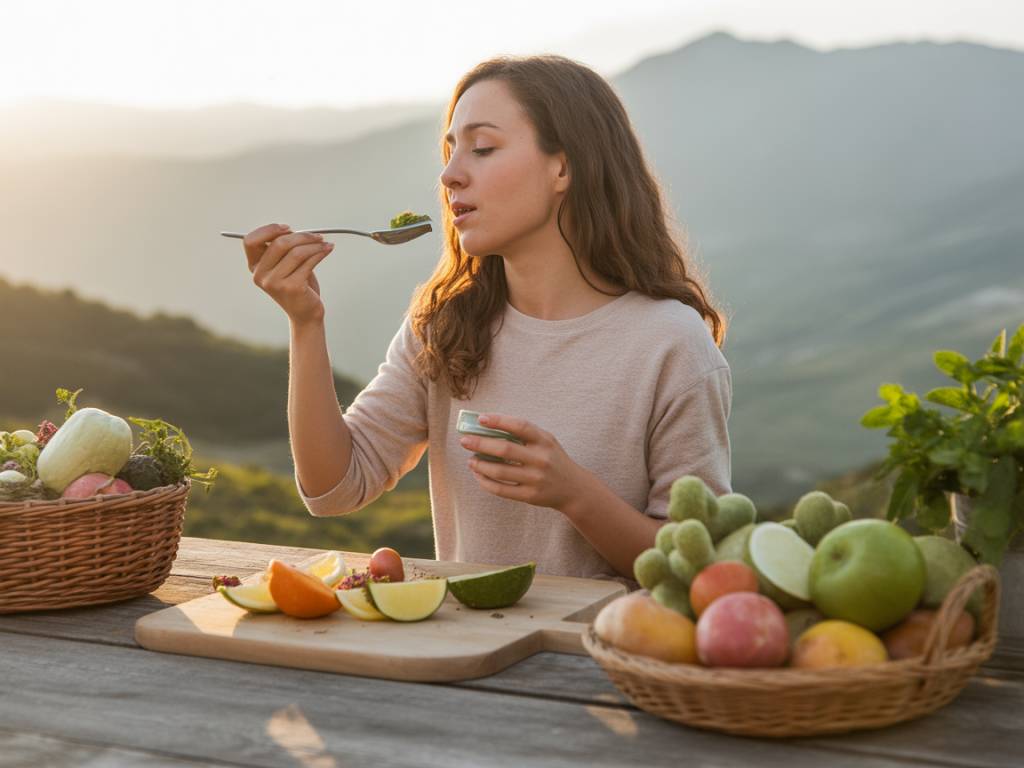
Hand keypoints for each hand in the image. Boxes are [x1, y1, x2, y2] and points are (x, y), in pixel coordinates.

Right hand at [243, 223, 333, 324]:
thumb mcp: (286, 265)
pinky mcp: (292, 287)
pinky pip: (308, 262)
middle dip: (301, 236)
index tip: (288, 228)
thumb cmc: (297, 285)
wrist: (305, 313)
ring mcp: (275, 283)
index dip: (269, 230)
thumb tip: (296, 231)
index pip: (251, 241)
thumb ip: (284, 248)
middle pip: (278, 243)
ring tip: (325, 244)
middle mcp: (260, 275)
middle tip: (317, 236)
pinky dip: (320, 253)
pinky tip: (327, 250)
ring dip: (314, 245)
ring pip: (296, 252)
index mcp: (255, 266)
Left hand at [459, 413, 589, 511]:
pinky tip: (478, 475)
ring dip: (480, 465)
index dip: (499, 421)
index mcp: (544, 441)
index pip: (520, 426)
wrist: (573, 489)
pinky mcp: (530, 496)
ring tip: (470, 460)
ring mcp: (535, 479)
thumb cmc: (553, 460)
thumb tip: (489, 427)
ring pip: (500, 472)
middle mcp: (541, 459)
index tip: (481, 419)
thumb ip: (524, 434)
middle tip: (465, 441)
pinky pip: (501, 490)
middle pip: (505, 450)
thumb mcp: (546, 441)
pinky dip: (486, 482)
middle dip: (481, 444)